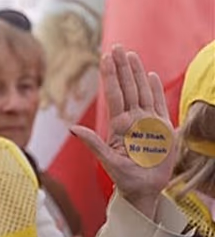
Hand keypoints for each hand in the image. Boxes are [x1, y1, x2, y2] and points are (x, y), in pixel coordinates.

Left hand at [71, 45, 175, 217]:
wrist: (144, 190)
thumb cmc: (124, 178)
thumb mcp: (107, 161)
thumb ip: (92, 143)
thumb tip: (72, 128)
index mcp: (119, 125)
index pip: (114, 94)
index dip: (110, 75)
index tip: (105, 57)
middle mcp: (133, 119)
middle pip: (127, 87)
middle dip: (122, 67)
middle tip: (117, 47)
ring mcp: (148, 122)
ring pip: (142, 91)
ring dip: (137, 73)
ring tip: (131, 55)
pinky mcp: (163, 129)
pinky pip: (159, 104)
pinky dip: (156, 90)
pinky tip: (151, 75)